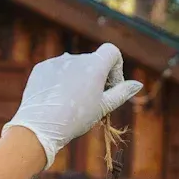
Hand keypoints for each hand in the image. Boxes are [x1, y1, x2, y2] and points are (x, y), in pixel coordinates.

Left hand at [5, 43, 142, 166]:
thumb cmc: (77, 118)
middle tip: (91, 102)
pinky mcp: (42, 68)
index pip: (112, 51)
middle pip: (92, 61)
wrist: (41, 126)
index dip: (115, 68)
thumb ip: (122, 92)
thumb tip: (138, 84)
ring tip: (71, 104)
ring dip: (77, 79)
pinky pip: (56, 70)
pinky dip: (60, 81)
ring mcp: (57, 61)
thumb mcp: (103, 107)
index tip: (110, 86)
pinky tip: (56, 100)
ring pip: (73, 66)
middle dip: (96, 77)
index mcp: (95, 64)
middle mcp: (76, 58)